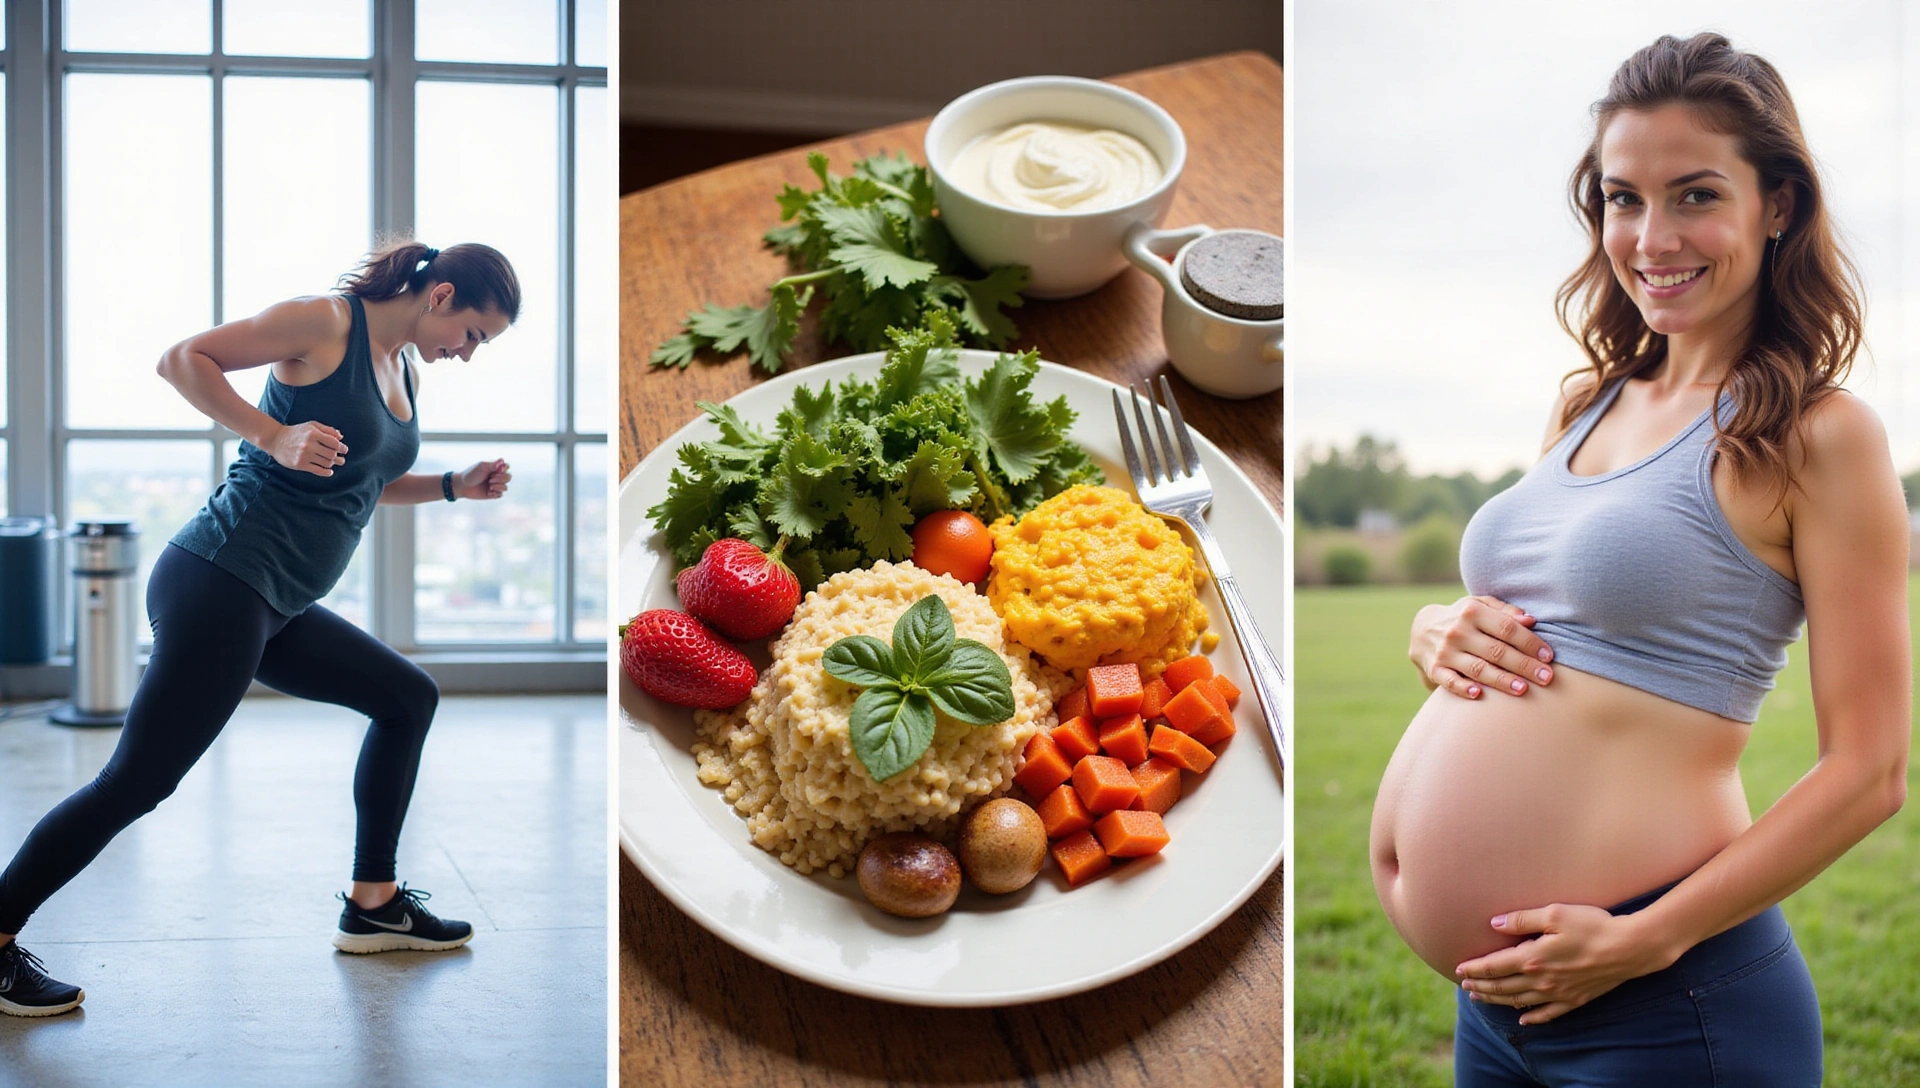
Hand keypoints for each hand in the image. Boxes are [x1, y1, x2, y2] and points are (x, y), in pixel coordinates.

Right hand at [267, 421, 347, 476]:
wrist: (275, 439)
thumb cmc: (296, 431)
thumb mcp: (311, 426)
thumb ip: (327, 430)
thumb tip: (341, 437)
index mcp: (313, 434)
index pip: (334, 443)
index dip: (342, 448)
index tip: (344, 450)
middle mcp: (309, 445)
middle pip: (331, 454)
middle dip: (339, 458)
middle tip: (341, 459)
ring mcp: (304, 456)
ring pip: (326, 463)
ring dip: (333, 464)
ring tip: (334, 463)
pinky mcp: (300, 465)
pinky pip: (318, 471)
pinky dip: (326, 472)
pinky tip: (329, 471)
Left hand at [455, 459, 510, 499]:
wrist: (462, 486)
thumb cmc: (471, 474)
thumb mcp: (482, 466)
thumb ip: (493, 464)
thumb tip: (502, 460)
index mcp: (495, 468)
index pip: (507, 466)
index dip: (504, 469)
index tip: (496, 470)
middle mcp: (496, 476)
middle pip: (509, 477)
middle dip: (501, 479)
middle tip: (490, 479)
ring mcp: (495, 485)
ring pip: (506, 487)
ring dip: (498, 486)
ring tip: (489, 486)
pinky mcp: (493, 494)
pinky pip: (500, 495)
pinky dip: (495, 493)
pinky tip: (488, 492)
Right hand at [1409, 595, 1553, 698]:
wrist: (1422, 628)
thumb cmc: (1462, 617)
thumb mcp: (1480, 605)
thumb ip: (1505, 611)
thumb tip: (1530, 621)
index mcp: (1472, 612)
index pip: (1507, 629)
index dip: (1530, 643)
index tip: (1548, 656)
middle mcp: (1458, 631)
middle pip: (1497, 651)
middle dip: (1524, 665)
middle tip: (1546, 677)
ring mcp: (1445, 651)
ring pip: (1478, 668)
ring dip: (1501, 680)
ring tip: (1523, 689)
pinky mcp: (1435, 669)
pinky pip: (1449, 681)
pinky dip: (1462, 688)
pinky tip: (1478, 694)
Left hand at [1454, 904, 1671, 1024]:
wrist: (1630, 948)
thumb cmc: (1592, 925)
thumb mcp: (1554, 914)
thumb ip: (1522, 919)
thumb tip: (1494, 923)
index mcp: (1533, 958)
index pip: (1493, 967)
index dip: (1474, 969)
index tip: (1458, 969)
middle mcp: (1542, 980)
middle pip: (1502, 987)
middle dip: (1481, 987)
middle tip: (1465, 987)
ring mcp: (1559, 994)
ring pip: (1520, 1002)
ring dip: (1498, 1001)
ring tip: (1482, 999)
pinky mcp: (1575, 1000)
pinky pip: (1548, 1014)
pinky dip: (1532, 1018)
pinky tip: (1523, 1020)